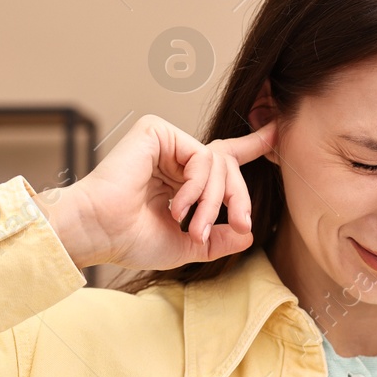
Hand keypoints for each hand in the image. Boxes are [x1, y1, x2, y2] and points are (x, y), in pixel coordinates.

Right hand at [37, 113, 277, 269]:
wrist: (101, 233)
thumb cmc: (131, 240)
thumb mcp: (189, 246)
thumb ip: (220, 238)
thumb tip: (248, 233)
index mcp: (180, 178)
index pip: (222, 158)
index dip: (251, 145)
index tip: (275, 131)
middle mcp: (174, 157)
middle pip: (228, 166)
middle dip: (238, 199)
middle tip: (238, 224)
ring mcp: (166, 142)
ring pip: (219, 163)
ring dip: (213, 201)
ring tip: (193, 226)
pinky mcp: (157, 131)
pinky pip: (202, 156)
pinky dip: (197, 186)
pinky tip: (177, 205)